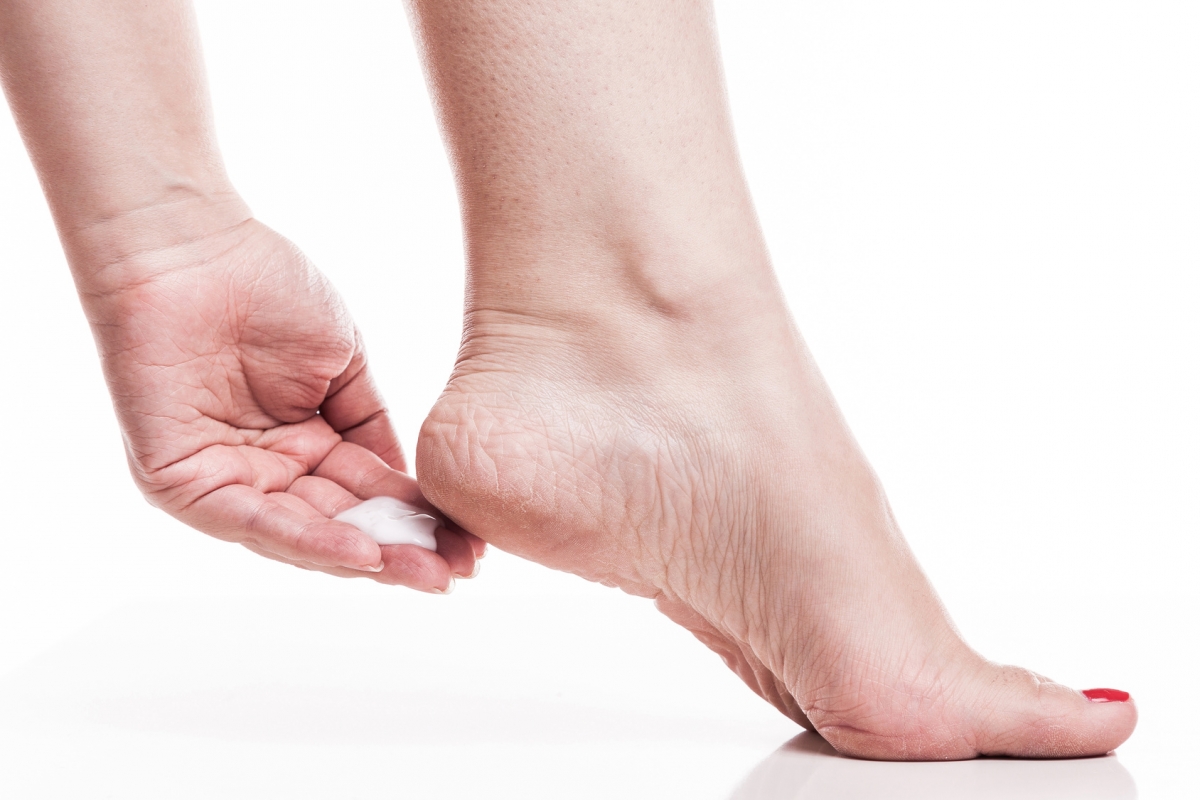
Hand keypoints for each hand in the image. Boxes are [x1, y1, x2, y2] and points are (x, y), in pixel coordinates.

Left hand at [77, 213, 480, 590]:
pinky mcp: (179, 483)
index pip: (365, 496)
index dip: (417, 521)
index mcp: (300, 445)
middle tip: (455, 575)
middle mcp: (262, 472)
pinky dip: (307, 539)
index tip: (469, 544)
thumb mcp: (344, 369)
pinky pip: (250, 520)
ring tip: (423, 573)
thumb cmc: (265, 290)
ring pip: (299, 534)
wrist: (194, 249)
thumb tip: (413, 486)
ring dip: (363, 557)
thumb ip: (373, 431)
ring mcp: (221, 480)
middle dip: (400, 553)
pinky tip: (361, 551)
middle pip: (338, 526)